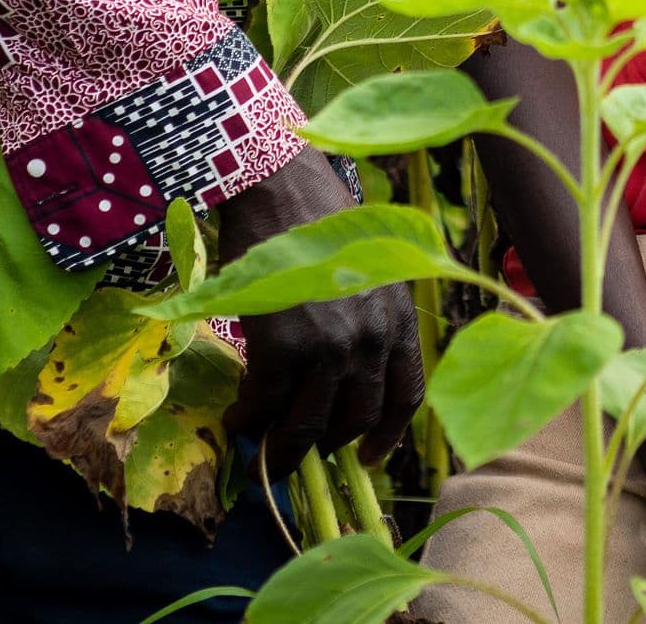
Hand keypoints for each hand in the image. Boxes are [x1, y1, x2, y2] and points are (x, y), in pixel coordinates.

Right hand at [217, 149, 424, 467]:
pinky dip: (249, 420)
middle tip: (303, 455)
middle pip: (357, 419)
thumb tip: (344, 374)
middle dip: (328, 446)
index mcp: (399, 317)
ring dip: (285, 450)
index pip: (406, 395)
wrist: (279, 187)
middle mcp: (372, 338)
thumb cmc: (318, 221)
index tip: (368, 459)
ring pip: (310, 426)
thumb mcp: (368, 270)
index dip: (388, 436)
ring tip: (265, 451)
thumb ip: (368, 320)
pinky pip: (265, 406)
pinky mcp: (283, 349)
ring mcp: (329, 347)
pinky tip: (239, 417)